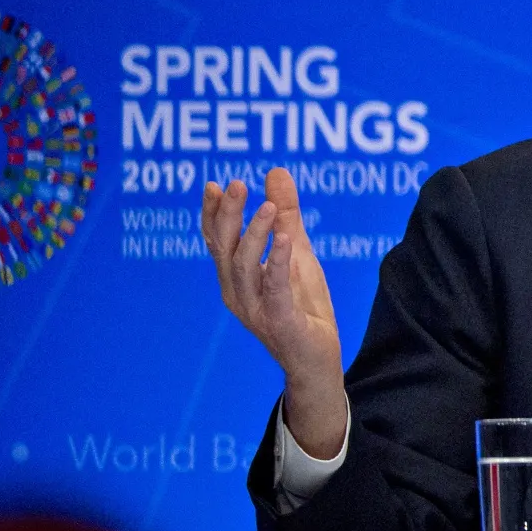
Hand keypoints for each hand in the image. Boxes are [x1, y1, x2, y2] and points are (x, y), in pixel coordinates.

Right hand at [201, 168, 346, 457]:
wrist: (318, 359)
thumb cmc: (303, 307)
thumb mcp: (297, 253)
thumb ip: (287, 215)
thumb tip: (275, 170)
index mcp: (235, 277)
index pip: (216, 241)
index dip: (213, 214)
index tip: (214, 185)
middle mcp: (237, 294)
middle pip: (224, 250)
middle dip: (228, 216)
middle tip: (236, 184)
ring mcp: (255, 310)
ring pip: (245, 267)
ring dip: (254, 235)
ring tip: (269, 207)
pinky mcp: (280, 322)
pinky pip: (275, 290)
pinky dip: (279, 262)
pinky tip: (286, 239)